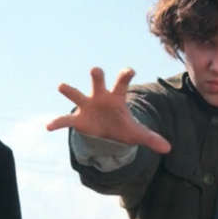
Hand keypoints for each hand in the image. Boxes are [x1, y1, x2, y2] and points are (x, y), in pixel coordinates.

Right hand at [47, 67, 170, 153]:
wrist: (106, 131)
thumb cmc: (122, 126)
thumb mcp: (136, 133)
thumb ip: (151, 138)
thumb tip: (168, 148)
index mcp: (116, 96)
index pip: (122, 81)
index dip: (125, 74)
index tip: (130, 70)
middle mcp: (100, 96)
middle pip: (98, 80)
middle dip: (97, 75)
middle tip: (96, 70)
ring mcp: (86, 105)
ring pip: (76, 94)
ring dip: (69, 90)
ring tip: (62, 86)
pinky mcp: (77, 119)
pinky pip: (65, 120)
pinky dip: (57, 123)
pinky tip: (49, 127)